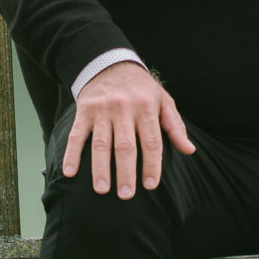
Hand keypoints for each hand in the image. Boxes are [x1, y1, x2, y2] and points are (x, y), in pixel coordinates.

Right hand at [61, 59, 194, 196]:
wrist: (110, 63)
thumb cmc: (141, 88)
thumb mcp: (163, 100)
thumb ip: (175, 126)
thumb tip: (189, 150)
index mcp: (147, 107)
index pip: (151, 141)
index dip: (152, 164)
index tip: (150, 186)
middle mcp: (125, 109)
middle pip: (125, 146)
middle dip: (126, 173)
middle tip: (126, 195)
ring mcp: (103, 110)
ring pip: (101, 143)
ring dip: (100, 169)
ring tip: (102, 190)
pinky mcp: (85, 110)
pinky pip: (77, 135)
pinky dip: (72, 154)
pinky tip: (69, 172)